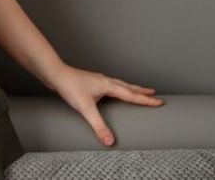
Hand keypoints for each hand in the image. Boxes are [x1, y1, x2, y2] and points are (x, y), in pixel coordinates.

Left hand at [47, 63, 164, 146]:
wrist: (55, 73)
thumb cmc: (69, 87)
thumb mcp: (86, 109)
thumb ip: (98, 125)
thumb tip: (109, 141)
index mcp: (108, 86)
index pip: (132, 95)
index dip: (146, 100)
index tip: (160, 102)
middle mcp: (105, 81)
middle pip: (128, 87)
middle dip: (142, 91)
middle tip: (154, 93)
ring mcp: (97, 80)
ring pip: (119, 84)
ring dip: (130, 88)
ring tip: (137, 90)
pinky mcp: (90, 81)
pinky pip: (110, 84)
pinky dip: (118, 88)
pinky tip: (111, 90)